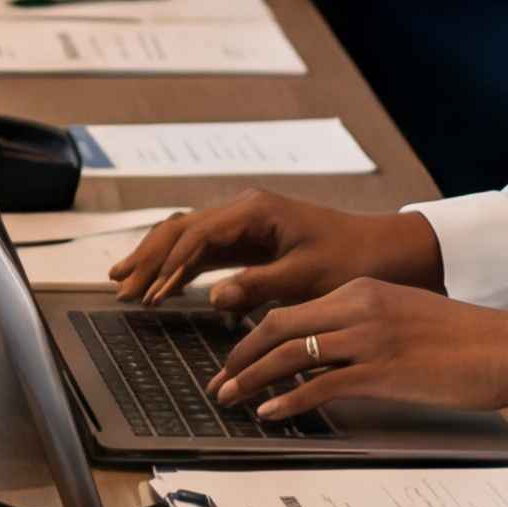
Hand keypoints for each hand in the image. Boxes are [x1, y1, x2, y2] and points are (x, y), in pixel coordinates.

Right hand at [108, 190, 444, 309]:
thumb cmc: (353, 261)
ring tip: (126, 283)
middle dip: (147, 257)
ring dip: (156, 259)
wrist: (389, 251)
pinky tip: (163, 283)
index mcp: (254, 211)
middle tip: (118, 285)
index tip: (151, 296)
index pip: (195, 235)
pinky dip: (180, 265)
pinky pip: (204, 248)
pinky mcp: (251, 238)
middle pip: (179, 228)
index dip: (168, 267)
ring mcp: (244, 222)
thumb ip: (258, 286)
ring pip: (186, 235)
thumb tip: (212, 297)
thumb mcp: (307, 277)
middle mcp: (243, 210)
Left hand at [215, 279, 507, 425]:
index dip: (254, 336)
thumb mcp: (403, 316)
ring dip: (252, 379)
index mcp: (360, 292)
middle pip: (277, 328)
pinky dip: (288, 399)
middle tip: (219, 381)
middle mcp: (357, 308)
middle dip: (240, 356)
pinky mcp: (382, 371)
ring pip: (290, 354)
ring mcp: (368, 339)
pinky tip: (270, 412)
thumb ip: (363, 325)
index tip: (236, 357)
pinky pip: (320, 384)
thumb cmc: (464, 339)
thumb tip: (329, 352)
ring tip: (229, 398)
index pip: (290, 311)